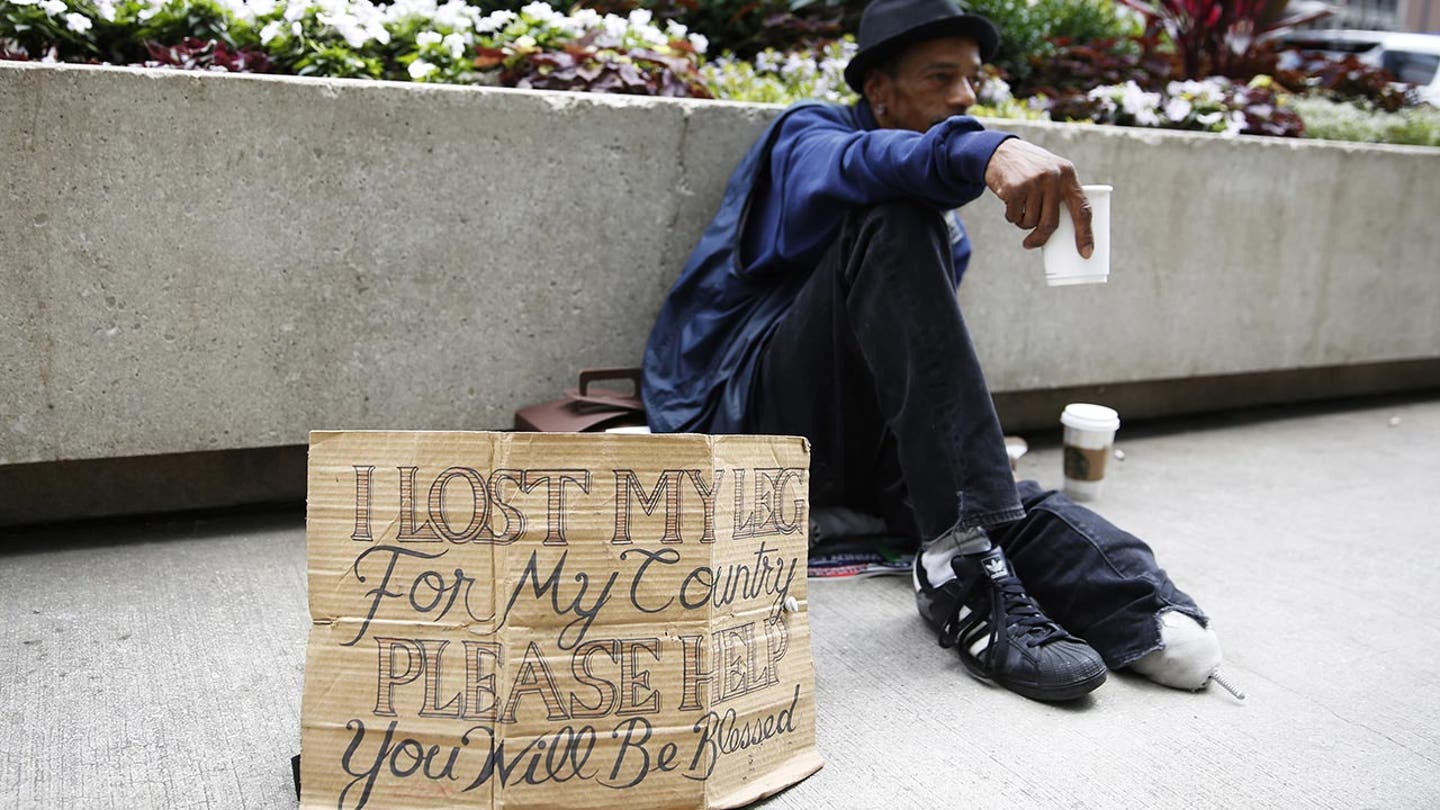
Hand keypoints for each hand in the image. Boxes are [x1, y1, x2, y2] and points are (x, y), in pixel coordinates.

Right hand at [983, 139, 1092, 256]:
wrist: (1001, 151)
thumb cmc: (1031, 170)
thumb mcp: (1052, 173)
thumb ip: (1061, 193)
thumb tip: (1067, 232)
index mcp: (1068, 174)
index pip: (1082, 209)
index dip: (1085, 234)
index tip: (1086, 253)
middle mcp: (1053, 177)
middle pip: (1051, 222)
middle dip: (1041, 237)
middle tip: (1031, 243)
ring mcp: (1033, 182)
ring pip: (1031, 222)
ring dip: (1023, 223)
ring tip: (1020, 207)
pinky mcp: (1014, 188)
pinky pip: (1014, 217)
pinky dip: (1011, 216)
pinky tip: (1009, 202)